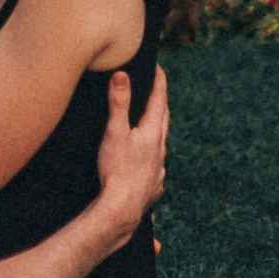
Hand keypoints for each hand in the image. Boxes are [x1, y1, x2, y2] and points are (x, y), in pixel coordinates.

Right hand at [94, 65, 167, 234]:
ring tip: (149, 127)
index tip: (158, 67)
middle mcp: (159, 151)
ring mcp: (158, 171)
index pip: (159, 101)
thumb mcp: (114, 132)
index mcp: (152, 134)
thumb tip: (122, 75)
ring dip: (156, 133)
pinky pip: (155, 169)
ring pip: (160, 146)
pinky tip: (146, 166)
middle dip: (160, 104)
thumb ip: (118, 103)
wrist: (122, 210)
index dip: (158, 82)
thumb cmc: (117, 171)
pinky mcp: (152, 188)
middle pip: (163, 121)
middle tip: (157, 91)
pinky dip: (151, 160)